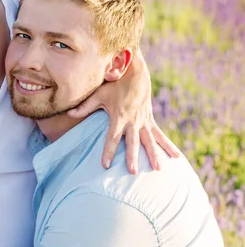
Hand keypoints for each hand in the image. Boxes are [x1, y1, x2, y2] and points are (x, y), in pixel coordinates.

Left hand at [67, 50, 179, 173]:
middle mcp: (133, 121)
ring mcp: (144, 121)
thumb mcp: (98, 94)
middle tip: (133, 172)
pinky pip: (160, 135)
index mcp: (119, 117)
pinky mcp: (150, 121)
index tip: (105, 164)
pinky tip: (177, 157)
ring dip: (154, 155)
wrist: (135, 74)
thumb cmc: (114, 85)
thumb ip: (85, 106)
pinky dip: (168, 146)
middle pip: (133, 142)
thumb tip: (69, 114)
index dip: (108, 151)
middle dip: (132, 157)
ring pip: (150, 141)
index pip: (112, 138)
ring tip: (159, 169)